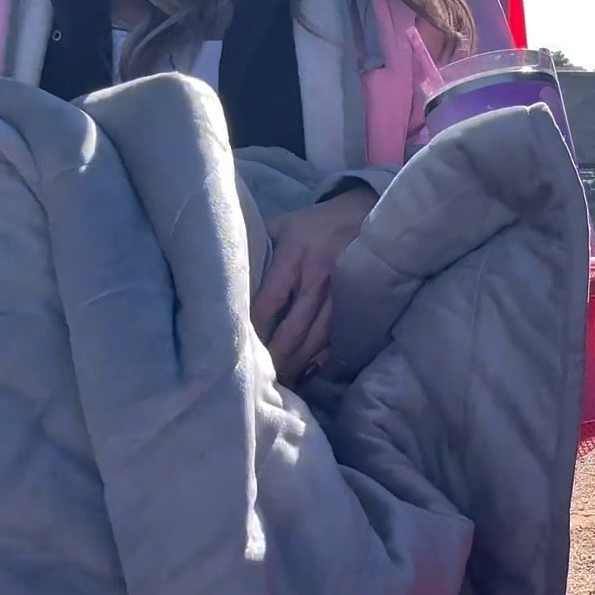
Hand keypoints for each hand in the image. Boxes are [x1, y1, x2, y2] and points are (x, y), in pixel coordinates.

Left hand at [251, 186, 376, 385]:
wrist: (365, 212)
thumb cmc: (314, 224)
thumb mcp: (282, 225)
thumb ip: (259, 250)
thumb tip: (229, 282)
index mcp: (295, 251)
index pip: (270, 300)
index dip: (255, 328)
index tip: (239, 348)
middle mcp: (320, 274)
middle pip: (295, 327)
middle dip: (277, 357)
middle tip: (260, 379)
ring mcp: (343, 291)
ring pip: (318, 338)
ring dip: (298, 364)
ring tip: (281, 382)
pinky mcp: (358, 302)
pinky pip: (338, 338)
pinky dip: (323, 359)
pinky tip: (308, 373)